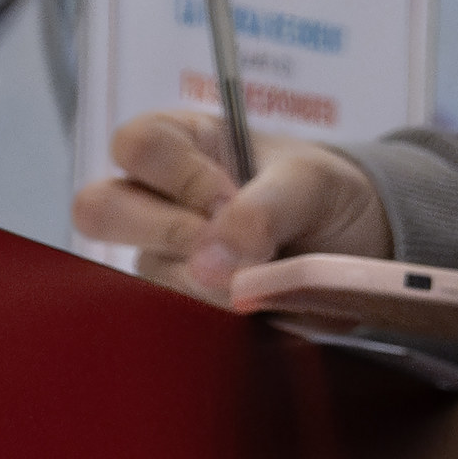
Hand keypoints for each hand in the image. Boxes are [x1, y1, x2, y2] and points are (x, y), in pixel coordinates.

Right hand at [73, 109, 390, 297]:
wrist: (356, 246)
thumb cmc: (324, 194)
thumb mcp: (313, 184)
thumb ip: (265, 209)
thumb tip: (208, 265)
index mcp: (180, 141)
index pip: (137, 145)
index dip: (180, 176)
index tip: (230, 198)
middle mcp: (153, 196)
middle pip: (100, 209)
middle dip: (171, 233)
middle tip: (233, 246)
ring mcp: (157, 253)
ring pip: (138, 273)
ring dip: (204, 283)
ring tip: (262, 276)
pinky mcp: (175, 302)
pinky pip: (167, 317)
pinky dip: (215, 316)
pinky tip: (255, 307)